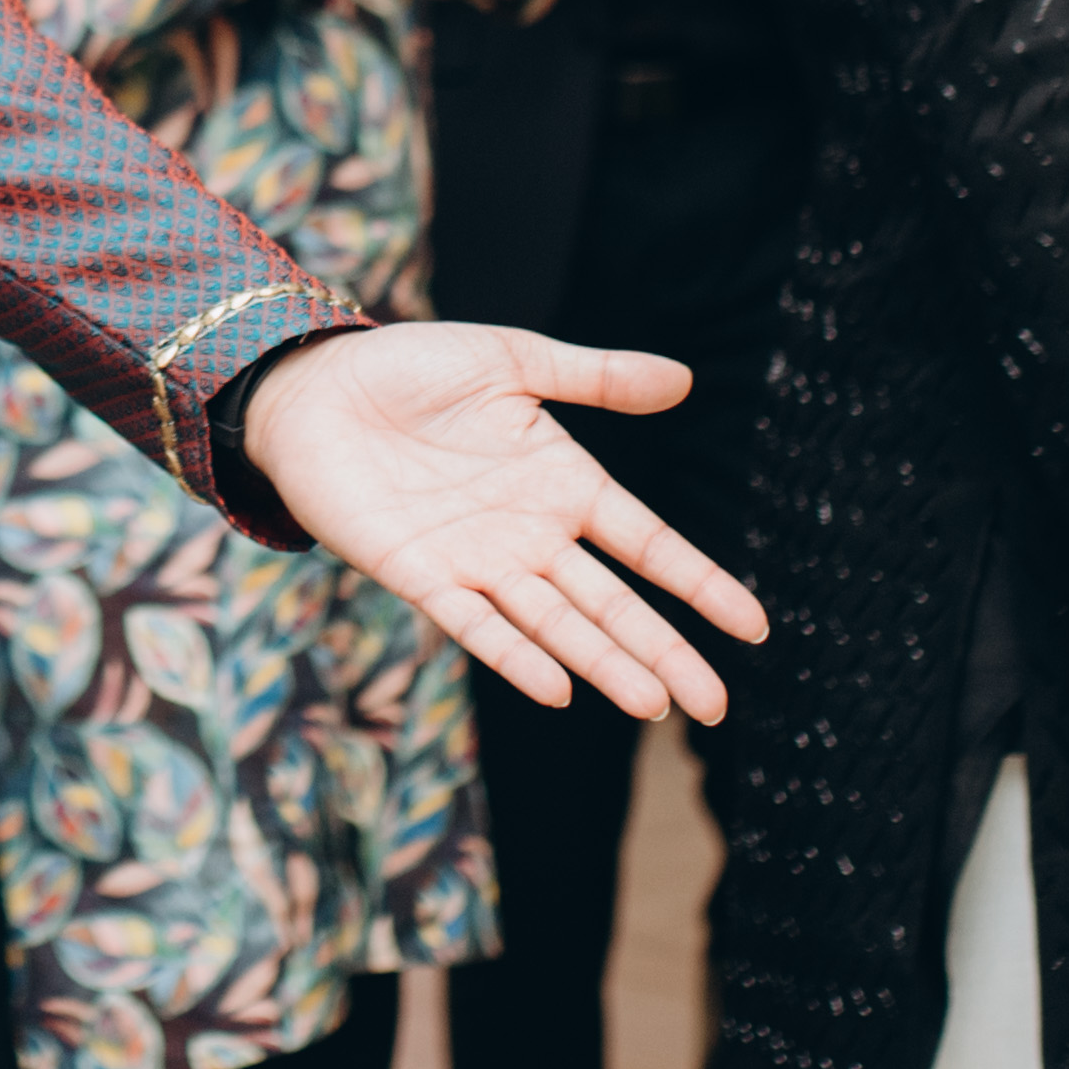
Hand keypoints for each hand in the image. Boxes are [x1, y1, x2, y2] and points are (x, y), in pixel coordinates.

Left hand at [240, 321, 766, 716]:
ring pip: (555, 626)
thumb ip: (595, 378)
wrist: (315, 384)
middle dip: (664, 653)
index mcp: (563, 484)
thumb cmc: (411, 368)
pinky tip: (557, 688)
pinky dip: (515, 656)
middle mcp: (530, 535)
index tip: (753, 629)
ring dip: (603, 665)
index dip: (700, 585)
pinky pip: (475, 625)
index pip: (648, 546)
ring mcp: (477, 562)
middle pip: (611, 604)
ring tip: (654, 705)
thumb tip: (684, 380)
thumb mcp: (513, 361)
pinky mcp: (419, 576)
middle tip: (714, 707)